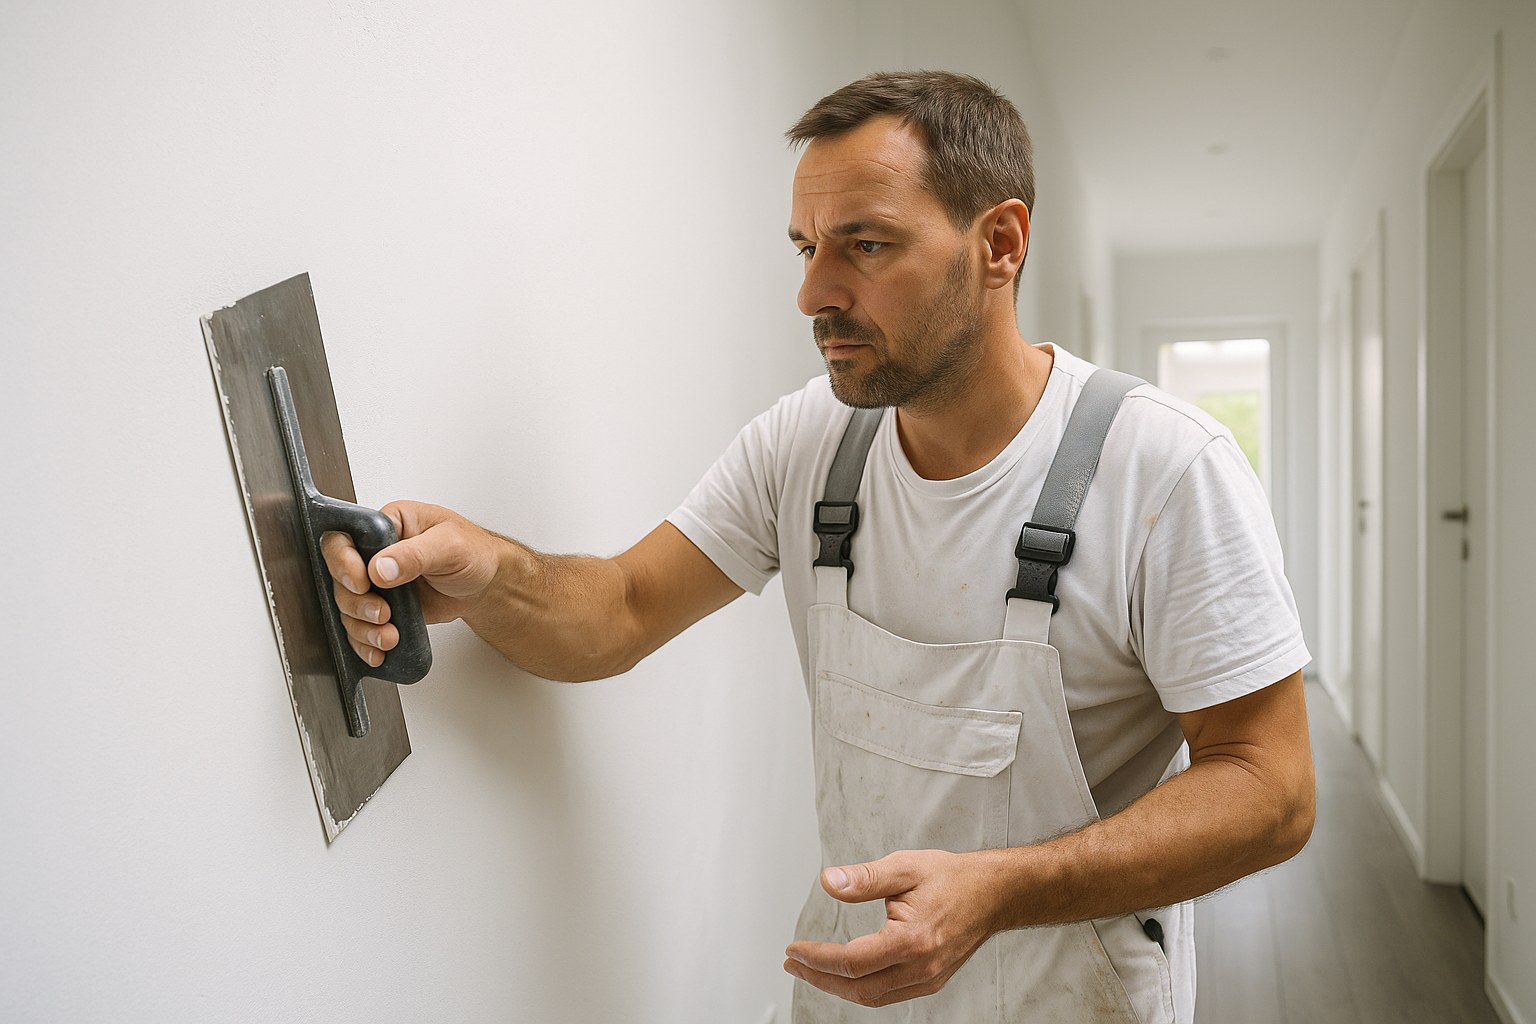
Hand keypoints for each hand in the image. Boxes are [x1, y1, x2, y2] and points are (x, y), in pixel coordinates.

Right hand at [321, 500, 501, 666]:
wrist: (486, 584)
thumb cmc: (474, 553)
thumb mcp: (449, 545)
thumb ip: (415, 554)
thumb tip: (381, 567)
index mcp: (388, 524)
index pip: (345, 538)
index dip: (344, 563)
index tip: (362, 583)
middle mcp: (376, 552)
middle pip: (341, 579)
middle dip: (357, 603)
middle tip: (383, 614)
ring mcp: (378, 582)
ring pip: (348, 607)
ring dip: (362, 627)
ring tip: (389, 636)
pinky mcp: (384, 606)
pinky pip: (362, 626)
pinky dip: (366, 642)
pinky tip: (379, 650)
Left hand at [783, 849, 1000, 1006]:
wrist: (994, 894)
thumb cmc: (952, 878)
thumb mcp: (905, 867)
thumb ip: (864, 878)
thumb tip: (829, 882)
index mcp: (912, 940)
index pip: (851, 962)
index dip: (816, 958)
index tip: (794, 949)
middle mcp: (921, 967)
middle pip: (857, 988)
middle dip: (819, 978)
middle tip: (792, 963)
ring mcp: (928, 978)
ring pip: (872, 997)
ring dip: (837, 987)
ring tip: (811, 969)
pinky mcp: (931, 981)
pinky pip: (888, 995)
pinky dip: (861, 988)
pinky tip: (846, 974)